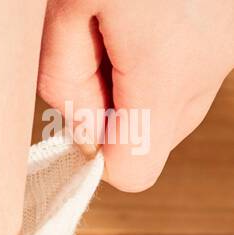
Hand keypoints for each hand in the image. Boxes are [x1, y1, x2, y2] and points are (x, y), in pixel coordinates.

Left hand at [39, 0, 233, 189]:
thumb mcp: (64, 6)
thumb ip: (63, 83)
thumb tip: (85, 134)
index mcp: (165, 72)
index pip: (133, 172)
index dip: (98, 152)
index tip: (81, 106)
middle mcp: (207, 69)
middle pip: (154, 145)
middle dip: (117, 113)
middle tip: (100, 45)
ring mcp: (227, 51)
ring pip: (173, 112)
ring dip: (139, 86)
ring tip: (128, 22)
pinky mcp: (231, 35)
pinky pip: (189, 77)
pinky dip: (163, 60)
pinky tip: (152, 14)